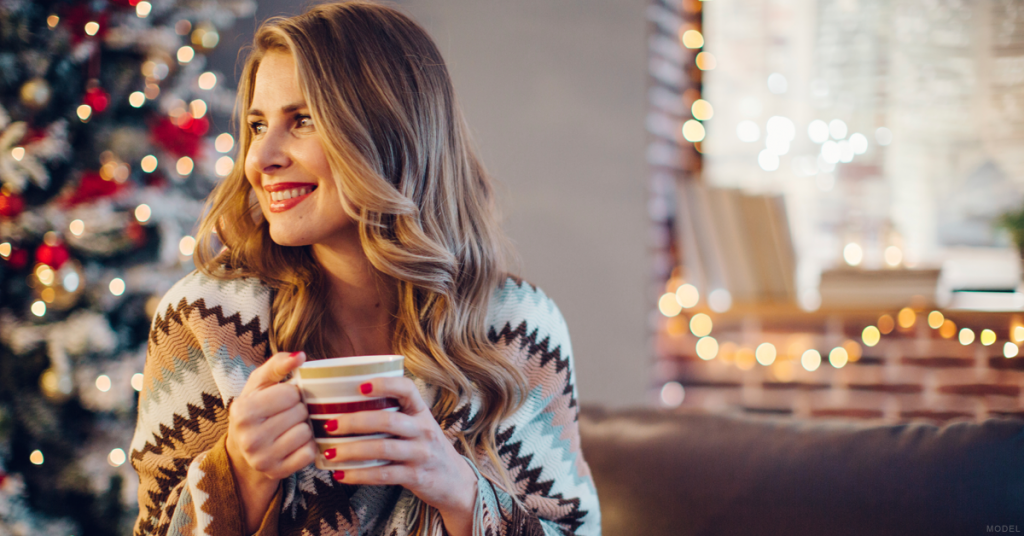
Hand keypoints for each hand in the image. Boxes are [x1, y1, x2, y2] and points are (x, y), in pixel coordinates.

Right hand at [226, 351, 316, 530]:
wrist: (244, 451)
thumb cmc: (257, 409)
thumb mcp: (260, 384)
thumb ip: (277, 364)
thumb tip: (300, 356)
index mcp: (243, 411)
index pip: (289, 393)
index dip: (293, 393)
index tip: (284, 398)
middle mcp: (249, 437)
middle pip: (300, 413)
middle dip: (299, 410)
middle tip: (288, 414)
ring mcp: (262, 458)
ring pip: (306, 433)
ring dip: (304, 428)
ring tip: (290, 428)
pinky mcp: (276, 472)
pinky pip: (309, 453)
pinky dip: (307, 446)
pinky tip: (294, 444)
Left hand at [324, 377, 477, 532]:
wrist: (455, 481)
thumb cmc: (426, 447)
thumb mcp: (418, 425)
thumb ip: (392, 414)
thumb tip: (346, 404)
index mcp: (421, 411)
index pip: (407, 388)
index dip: (384, 384)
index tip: (359, 386)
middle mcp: (424, 430)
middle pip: (388, 420)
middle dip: (355, 421)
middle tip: (329, 424)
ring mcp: (422, 454)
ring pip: (383, 448)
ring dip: (352, 450)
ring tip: (330, 451)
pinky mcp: (417, 477)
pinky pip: (384, 474)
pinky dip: (359, 474)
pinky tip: (341, 474)